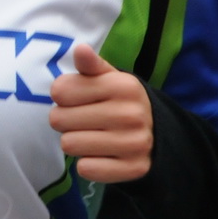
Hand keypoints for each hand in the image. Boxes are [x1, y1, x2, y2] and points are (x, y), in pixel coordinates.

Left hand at [48, 43, 153, 182]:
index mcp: (122, 86)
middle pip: (58, 119)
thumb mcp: (109, 78)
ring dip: (75, 143)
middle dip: (65, 121)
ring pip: (69, 145)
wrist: (158, 134)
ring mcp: (134, 143)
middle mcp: (131, 114)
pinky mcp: (134, 169)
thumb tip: (80, 49)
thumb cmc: (121, 102)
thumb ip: (90, 65)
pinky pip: (86, 169)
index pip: (60, 91)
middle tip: (83, 121)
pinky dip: (88, 164)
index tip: (77, 99)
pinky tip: (102, 155)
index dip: (63, 96)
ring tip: (92, 136)